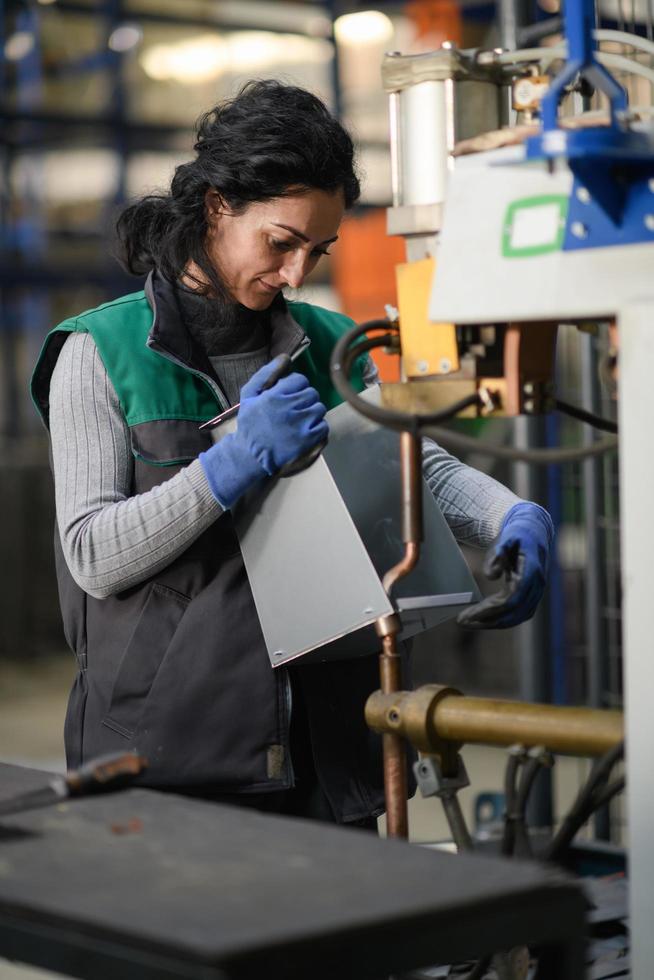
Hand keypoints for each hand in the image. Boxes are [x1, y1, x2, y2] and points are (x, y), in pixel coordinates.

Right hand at [199, 356, 327, 508]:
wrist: (250, 456)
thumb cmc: (250, 423)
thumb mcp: (249, 395)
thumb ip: (266, 374)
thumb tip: (286, 357)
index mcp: (275, 395)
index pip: (300, 380)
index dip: (295, 387)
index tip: (287, 397)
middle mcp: (289, 408)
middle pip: (312, 393)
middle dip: (304, 400)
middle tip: (293, 410)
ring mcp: (301, 425)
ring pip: (319, 408)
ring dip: (311, 413)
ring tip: (298, 422)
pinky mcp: (308, 440)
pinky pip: (323, 426)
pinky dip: (316, 428)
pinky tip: (304, 432)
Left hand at [456, 502, 553, 629]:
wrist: (533, 529)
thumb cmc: (517, 533)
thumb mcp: (507, 536)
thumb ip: (498, 554)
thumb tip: (491, 576)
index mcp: (531, 571)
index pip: (512, 600)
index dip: (491, 610)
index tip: (470, 615)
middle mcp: (536, 585)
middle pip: (512, 612)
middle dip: (487, 620)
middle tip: (462, 622)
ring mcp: (535, 591)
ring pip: (516, 617)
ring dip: (492, 623)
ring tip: (468, 622)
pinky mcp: (530, 594)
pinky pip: (517, 613)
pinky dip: (500, 619)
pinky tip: (483, 619)